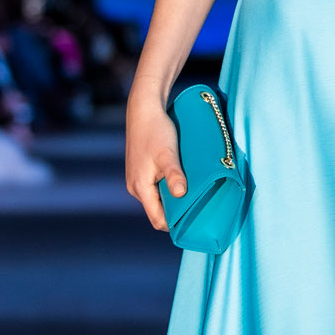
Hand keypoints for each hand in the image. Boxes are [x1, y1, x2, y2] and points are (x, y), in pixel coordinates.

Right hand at [126, 86, 186, 230]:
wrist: (144, 109)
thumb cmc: (156, 131)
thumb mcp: (168, 154)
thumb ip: (174, 175)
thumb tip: (180, 194)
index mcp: (140, 187)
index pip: (157, 220)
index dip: (175, 225)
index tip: (194, 223)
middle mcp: (135, 187)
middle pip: (157, 210)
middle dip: (176, 212)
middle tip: (199, 209)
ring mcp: (137, 179)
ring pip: (157, 198)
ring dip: (173, 198)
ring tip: (193, 193)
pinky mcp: (141, 170)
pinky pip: (155, 187)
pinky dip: (168, 188)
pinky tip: (182, 181)